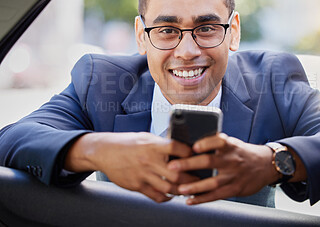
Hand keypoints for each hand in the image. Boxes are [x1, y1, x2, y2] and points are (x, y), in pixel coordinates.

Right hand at [65, 132, 197, 202]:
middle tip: (200, 178)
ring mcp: (142, 174)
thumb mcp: (146, 137)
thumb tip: (181, 148)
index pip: (176, 148)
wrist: (104, 151)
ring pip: (168, 187)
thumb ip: (162, 143)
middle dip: (191, 177)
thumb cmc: (128, 143)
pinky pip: (156, 196)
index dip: (189, 153)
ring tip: (189, 188)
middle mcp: (148, 160)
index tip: (198, 155)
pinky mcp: (137, 186)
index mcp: (152, 145)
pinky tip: (171, 195)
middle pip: (176, 173)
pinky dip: (167, 197)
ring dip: (181, 190)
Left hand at [167, 133, 279, 204]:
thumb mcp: (233, 143)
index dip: (206, 143)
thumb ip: (215, 143)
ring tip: (180, 189)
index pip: (218, 141)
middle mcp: (231, 159)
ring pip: (212, 182)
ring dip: (195, 186)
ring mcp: (234, 175)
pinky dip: (202, 199)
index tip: (194, 146)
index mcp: (230, 145)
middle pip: (209, 161)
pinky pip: (217, 195)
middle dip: (189, 164)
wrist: (266, 165)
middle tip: (173, 166)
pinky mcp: (235, 189)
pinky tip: (190, 200)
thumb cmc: (243, 152)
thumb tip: (191, 142)